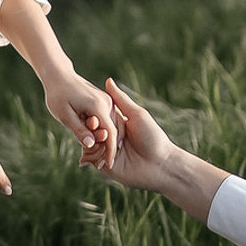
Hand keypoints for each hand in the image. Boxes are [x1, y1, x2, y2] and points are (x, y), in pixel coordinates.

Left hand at [43, 69, 115, 167]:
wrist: (58, 74)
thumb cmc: (58, 94)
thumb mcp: (64, 114)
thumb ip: (79, 130)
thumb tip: (91, 145)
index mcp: (98, 106)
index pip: (111, 133)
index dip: (110, 151)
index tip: (107, 165)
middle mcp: (106, 103)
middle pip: (113, 131)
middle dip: (107, 149)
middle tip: (98, 165)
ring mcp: (106, 101)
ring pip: (111, 127)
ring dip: (105, 141)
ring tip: (95, 157)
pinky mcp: (103, 101)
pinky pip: (107, 120)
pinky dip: (103, 132)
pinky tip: (94, 143)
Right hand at [103, 79, 230, 222]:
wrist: (159, 166)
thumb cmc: (152, 137)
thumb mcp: (137, 115)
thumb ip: (120, 99)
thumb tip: (108, 80)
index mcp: (116, 121)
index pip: (96, 114)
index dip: (92, 116)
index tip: (93, 119)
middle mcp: (109, 134)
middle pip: (89, 127)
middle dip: (90, 129)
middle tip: (99, 133)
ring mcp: (105, 149)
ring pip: (86, 141)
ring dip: (91, 143)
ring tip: (102, 146)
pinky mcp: (104, 164)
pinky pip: (89, 156)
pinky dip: (91, 155)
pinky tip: (101, 157)